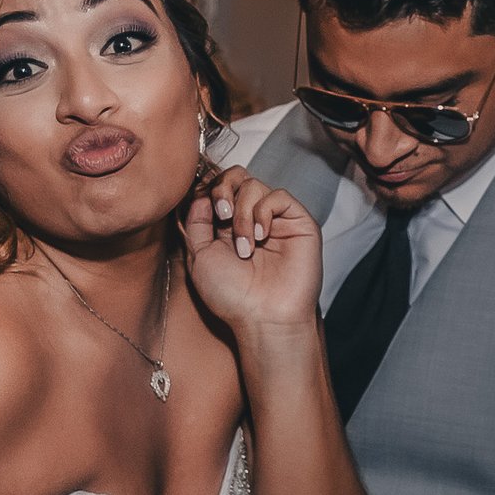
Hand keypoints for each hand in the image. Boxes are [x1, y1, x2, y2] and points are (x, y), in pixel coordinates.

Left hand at [182, 168, 322, 338]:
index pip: (218, 187)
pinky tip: (261, 236)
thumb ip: (196, 222)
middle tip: (222, 215)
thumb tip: (200, 195)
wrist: (262, 317)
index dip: (210, 190)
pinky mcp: (298, 222)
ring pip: (254, 185)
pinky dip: (263, 212)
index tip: (205, 209)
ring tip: (245, 245)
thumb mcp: (199, 256)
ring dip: (243, 213)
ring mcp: (275, 220)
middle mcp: (251, 219)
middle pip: (237, 177)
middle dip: (223, 190)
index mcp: (227, 226)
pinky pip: (278, 196)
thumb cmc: (232, 296)